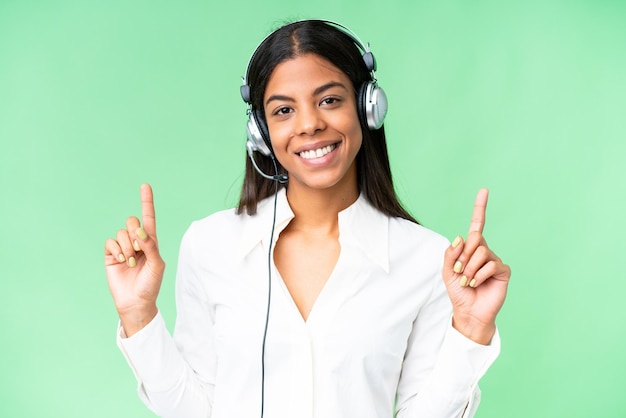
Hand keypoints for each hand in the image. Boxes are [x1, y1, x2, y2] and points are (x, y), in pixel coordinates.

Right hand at [104, 184, 164, 335]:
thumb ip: (151, 246)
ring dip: (127, 248)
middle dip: (135, 233)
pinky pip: (110, 241)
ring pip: (121, 233)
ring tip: (130, 262)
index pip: (148, 218)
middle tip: (138, 250)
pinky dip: (116, 250)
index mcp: (150, 241)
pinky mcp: (110, 254)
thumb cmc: (150, 284)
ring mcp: (122, 247)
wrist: (136, 302)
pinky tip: (121, 261)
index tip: (145, 185)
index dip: (146, 201)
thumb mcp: (157, 264)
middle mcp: (136, 241)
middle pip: (132, 221)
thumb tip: (140, 231)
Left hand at [443, 188, 510, 344]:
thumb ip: (451, 253)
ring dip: (469, 269)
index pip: (476, 225)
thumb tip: (461, 237)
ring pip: (481, 252)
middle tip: (460, 272)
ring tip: (468, 281)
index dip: (479, 208)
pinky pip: (490, 265)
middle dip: (463, 256)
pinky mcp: (503, 271)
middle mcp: (484, 251)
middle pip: (474, 239)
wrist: (468, 312)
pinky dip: (479, 275)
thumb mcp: (447, 271)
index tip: (484, 190)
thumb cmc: (458, 292)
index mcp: (470, 249)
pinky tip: (477, 284)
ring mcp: (495, 260)